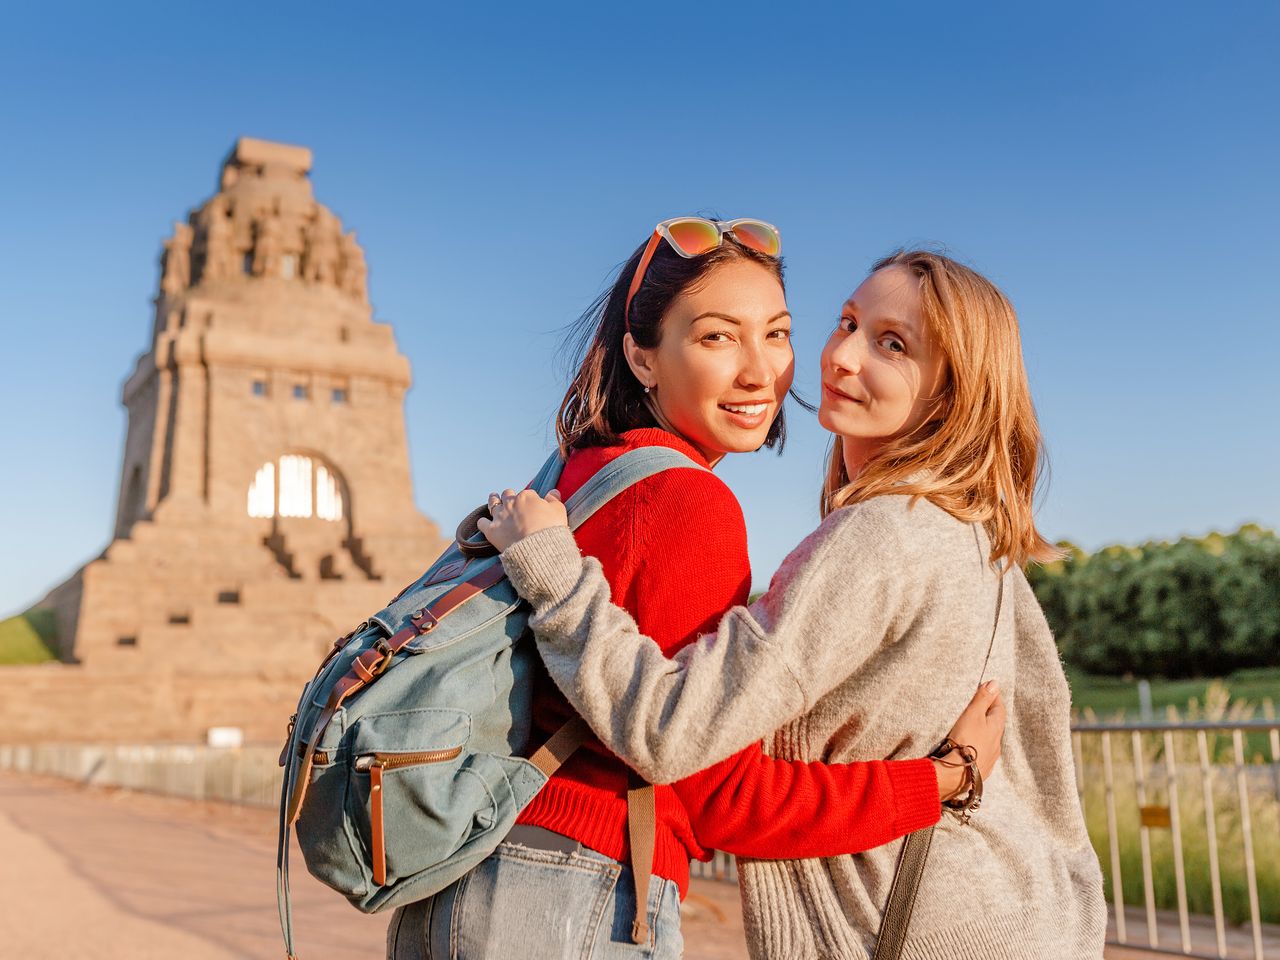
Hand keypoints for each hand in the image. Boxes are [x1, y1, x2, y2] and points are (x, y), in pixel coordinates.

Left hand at [477, 488, 568, 551]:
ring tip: (493, 498)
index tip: (533, 507)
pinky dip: (483, 522)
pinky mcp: (491, 530)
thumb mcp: (559, 512)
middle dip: (510, 497)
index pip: (528, 494)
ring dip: (493, 500)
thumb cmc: (551, 530)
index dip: (531, 501)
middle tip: (512, 501)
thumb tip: (552, 492)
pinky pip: (482, 523)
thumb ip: (554, 500)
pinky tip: (485, 523)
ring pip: (492, 503)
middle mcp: (511, 503)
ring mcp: (500, 516)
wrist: (539, 549)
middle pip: (508, 494)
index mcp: (527, 497)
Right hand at [932, 680, 1004, 800]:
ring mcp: (990, 757)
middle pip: (996, 724)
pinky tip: (971, 747)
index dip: (994, 697)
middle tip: (981, 705)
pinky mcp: (981, 768)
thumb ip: (983, 699)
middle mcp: (997, 743)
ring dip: (984, 731)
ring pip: (990, 740)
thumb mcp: (972, 715)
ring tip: (974, 725)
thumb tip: (995, 683)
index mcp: (996, 728)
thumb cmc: (966, 740)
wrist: (958, 774)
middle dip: (989, 714)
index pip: (999, 708)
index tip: (989, 689)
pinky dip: (978, 745)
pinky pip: (983, 753)